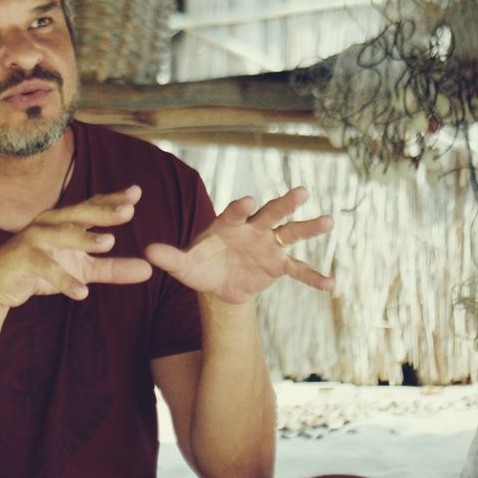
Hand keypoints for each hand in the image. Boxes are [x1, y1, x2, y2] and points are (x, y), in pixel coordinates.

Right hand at [0, 186, 153, 310]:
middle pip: (79, 214)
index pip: (91, 207)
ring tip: (109, 243)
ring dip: (85, 239)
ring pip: (61, 236)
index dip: (113, 199)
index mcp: (63, 221)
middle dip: (103, 211)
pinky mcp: (21, 260)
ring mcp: (33, 240)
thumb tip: (149, 270)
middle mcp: (48, 224)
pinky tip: (82, 292)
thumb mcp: (81, 270)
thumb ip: (113, 269)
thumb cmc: (40, 271)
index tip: (137, 192)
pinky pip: (45, 268)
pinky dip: (63, 279)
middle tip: (129, 211)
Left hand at [145, 186, 333, 304]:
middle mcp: (253, 229)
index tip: (247, 202)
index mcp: (228, 224)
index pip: (235, 212)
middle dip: (285, 203)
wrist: (218, 283)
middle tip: (301, 192)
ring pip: (291, 233)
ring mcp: (269, 246)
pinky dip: (313, 277)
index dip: (241, 207)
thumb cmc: (200, 266)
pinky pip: (298, 270)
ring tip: (328, 221)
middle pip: (270, 213)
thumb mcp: (185, 265)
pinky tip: (330, 285)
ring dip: (309, 227)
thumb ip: (170, 257)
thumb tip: (147, 252)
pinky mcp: (278, 266)